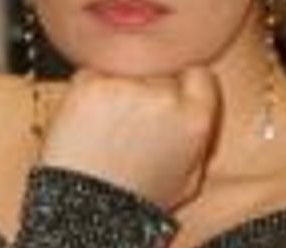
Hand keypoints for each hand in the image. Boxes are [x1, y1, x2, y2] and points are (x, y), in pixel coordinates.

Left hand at [38, 67, 220, 209]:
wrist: (87, 212)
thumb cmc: (137, 201)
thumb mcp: (189, 177)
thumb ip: (199, 138)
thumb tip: (198, 112)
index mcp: (196, 118)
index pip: (198, 75)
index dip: (183, 88)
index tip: (169, 100)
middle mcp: (166, 98)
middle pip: (159, 75)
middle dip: (147, 91)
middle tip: (131, 124)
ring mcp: (127, 89)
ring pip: (126, 73)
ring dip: (116, 92)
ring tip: (105, 130)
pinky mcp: (91, 87)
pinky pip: (92, 75)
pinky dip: (87, 94)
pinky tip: (86, 123)